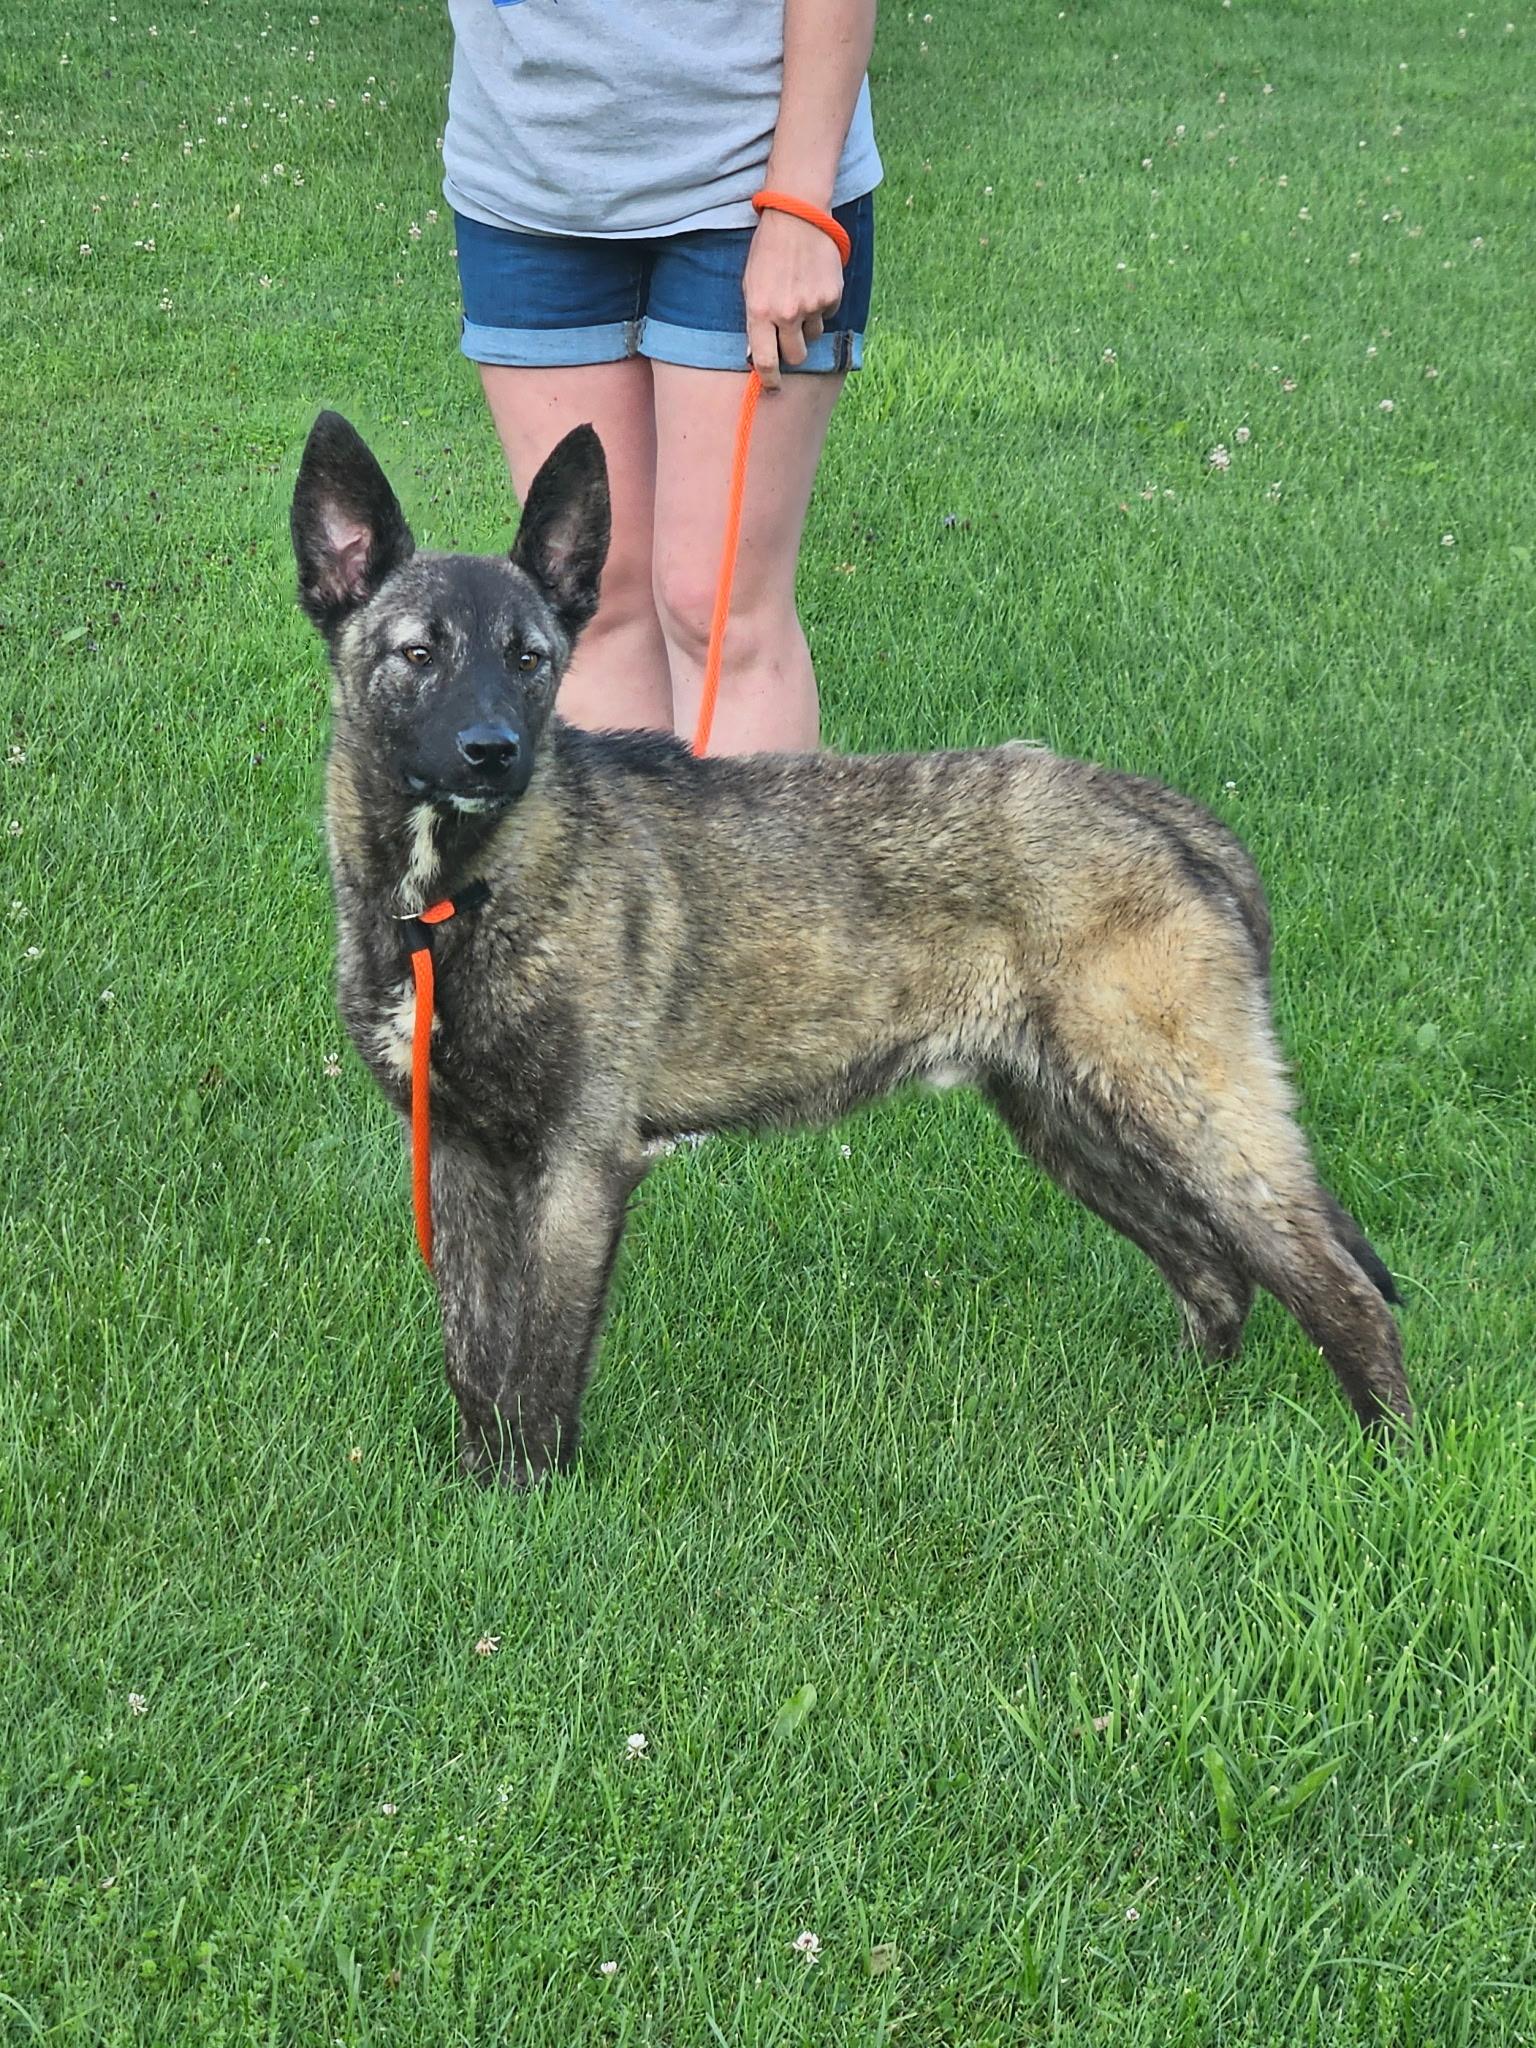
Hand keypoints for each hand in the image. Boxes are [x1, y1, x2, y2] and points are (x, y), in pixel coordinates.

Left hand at [742, 207, 845, 391]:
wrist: (797, 217)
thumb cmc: (767, 251)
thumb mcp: (750, 285)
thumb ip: (755, 320)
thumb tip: (758, 355)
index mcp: (759, 312)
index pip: (765, 361)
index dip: (770, 380)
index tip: (773, 387)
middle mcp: (786, 313)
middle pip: (796, 356)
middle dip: (794, 352)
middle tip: (791, 338)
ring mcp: (811, 306)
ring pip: (814, 335)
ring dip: (808, 324)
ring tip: (800, 294)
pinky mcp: (831, 296)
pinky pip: (827, 314)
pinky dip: (821, 304)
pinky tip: (813, 281)